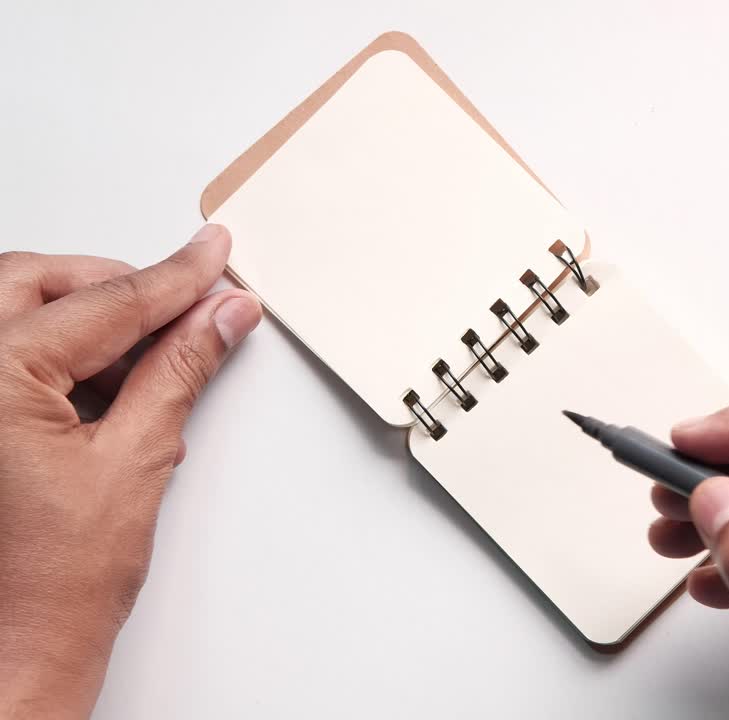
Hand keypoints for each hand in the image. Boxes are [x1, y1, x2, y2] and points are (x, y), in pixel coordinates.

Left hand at [0, 225, 260, 718]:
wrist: (10, 656)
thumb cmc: (48, 589)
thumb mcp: (135, 463)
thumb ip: (179, 371)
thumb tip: (218, 317)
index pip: (104, 302)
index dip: (174, 278)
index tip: (212, 256)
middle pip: (40, 282)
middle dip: (118, 289)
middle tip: (187, 305)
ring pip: (14, 308)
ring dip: (86, 322)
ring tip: (146, 370)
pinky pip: (2, 351)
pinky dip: (55, 354)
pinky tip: (104, 388)